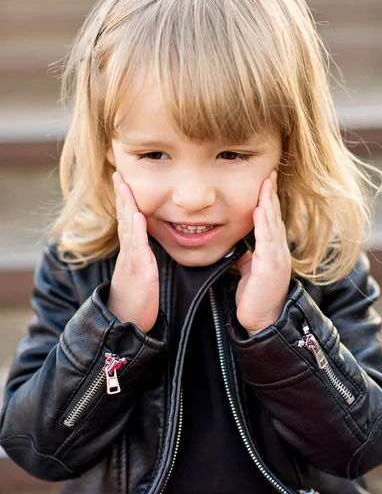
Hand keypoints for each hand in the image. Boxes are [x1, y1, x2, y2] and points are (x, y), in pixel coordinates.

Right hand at [108, 171, 159, 332]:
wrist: (125, 324)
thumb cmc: (136, 301)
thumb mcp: (140, 274)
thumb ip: (142, 257)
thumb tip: (146, 245)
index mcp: (131, 251)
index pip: (128, 220)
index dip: (126, 200)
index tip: (123, 181)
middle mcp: (129, 252)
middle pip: (124, 217)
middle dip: (122, 194)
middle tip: (118, 173)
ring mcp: (132, 260)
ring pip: (128, 227)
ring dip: (127, 204)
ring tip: (124, 184)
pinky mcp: (139, 271)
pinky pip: (137, 247)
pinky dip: (137, 230)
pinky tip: (138, 215)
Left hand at [235, 170, 291, 335]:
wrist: (262, 322)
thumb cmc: (254, 298)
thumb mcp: (249, 271)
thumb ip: (246, 255)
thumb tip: (237, 246)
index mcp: (273, 251)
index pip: (271, 219)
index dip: (268, 199)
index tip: (266, 180)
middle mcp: (278, 251)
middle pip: (275, 216)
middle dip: (272, 193)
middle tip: (270, 172)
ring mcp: (277, 258)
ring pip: (274, 223)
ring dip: (269, 201)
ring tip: (267, 182)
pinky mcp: (271, 267)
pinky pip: (268, 240)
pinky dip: (265, 222)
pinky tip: (261, 208)